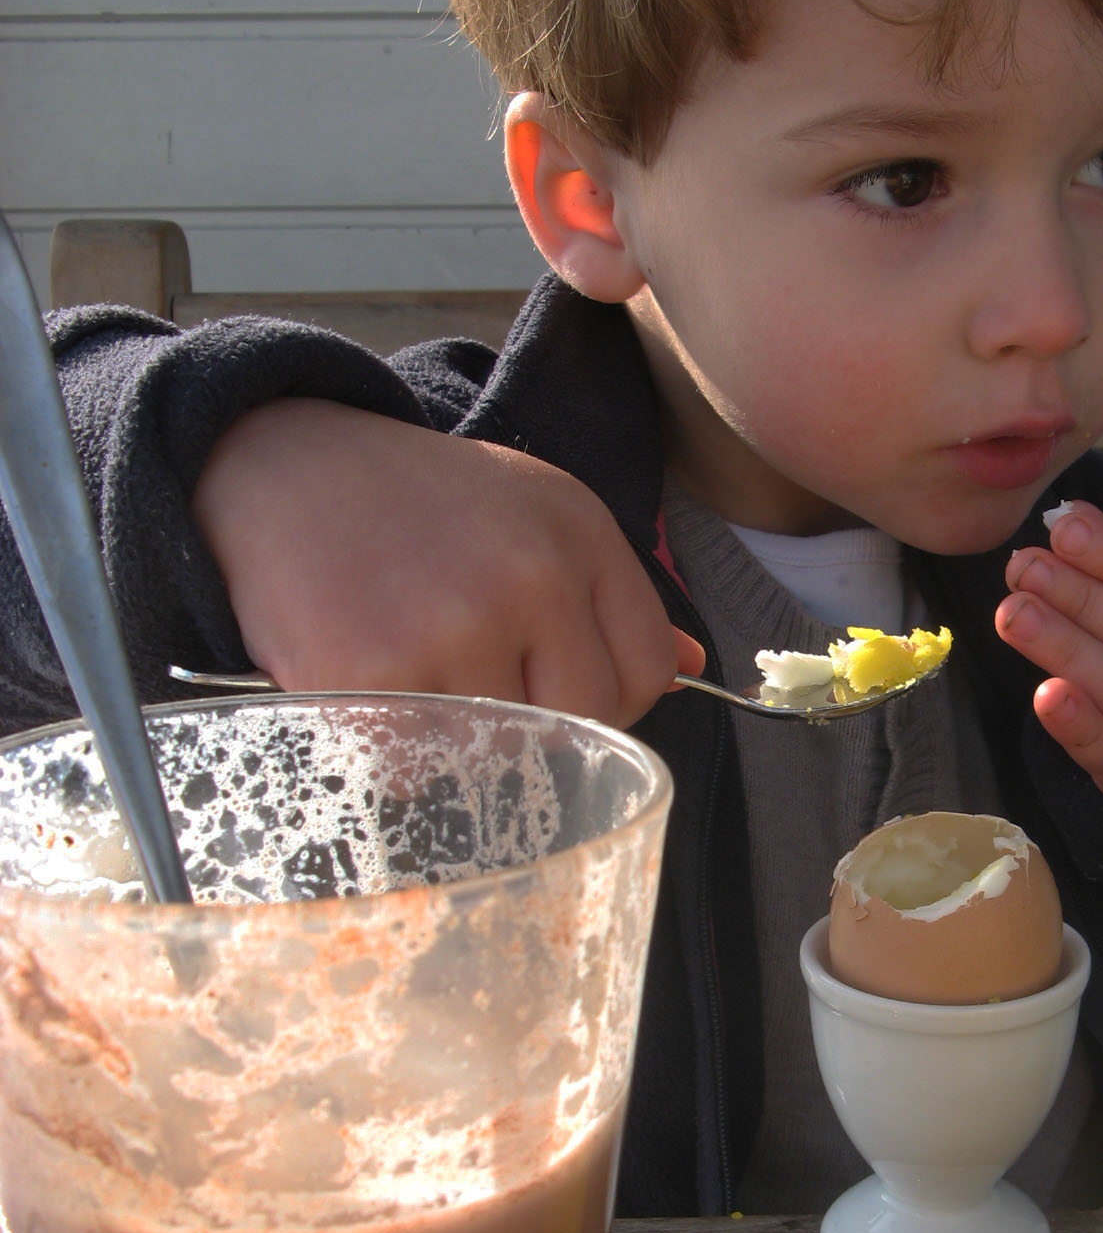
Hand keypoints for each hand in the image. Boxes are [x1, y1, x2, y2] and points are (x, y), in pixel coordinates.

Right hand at [192, 399, 703, 726]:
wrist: (281, 466)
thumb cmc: (416, 502)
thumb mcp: (533, 513)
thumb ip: (613, 595)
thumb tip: (693, 666)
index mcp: (579, 534)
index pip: (647, 671)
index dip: (607, 696)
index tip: (552, 679)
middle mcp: (529, 577)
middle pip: (582, 721)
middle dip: (539, 724)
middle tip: (475, 684)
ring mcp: (452, 628)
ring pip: (499, 752)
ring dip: (459, 735)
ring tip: (416, 669)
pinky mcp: (373, 673)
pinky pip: (413, 766)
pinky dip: (391, 746)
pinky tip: (369, 684)